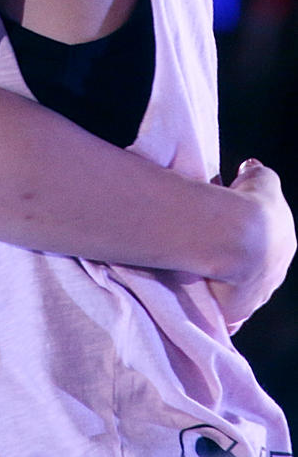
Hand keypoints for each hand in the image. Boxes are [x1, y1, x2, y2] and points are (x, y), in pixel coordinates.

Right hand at [208, 159, 295, 333]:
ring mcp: (255, 297)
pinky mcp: (234, 313)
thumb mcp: (261, 179)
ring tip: (197, 263)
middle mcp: (275, 275)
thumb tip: (251, 166)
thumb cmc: (250, 205)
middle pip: (254, 268)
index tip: (230, 223)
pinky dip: (211, 302)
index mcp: (284, 243)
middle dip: (237, 257)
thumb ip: (257, 175)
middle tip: (211, 242)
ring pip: (237, 289)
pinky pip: (222, 309)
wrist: (238, 238)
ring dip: (222, 279)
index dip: (249, 232)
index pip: (268, 240)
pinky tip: (196, 292)